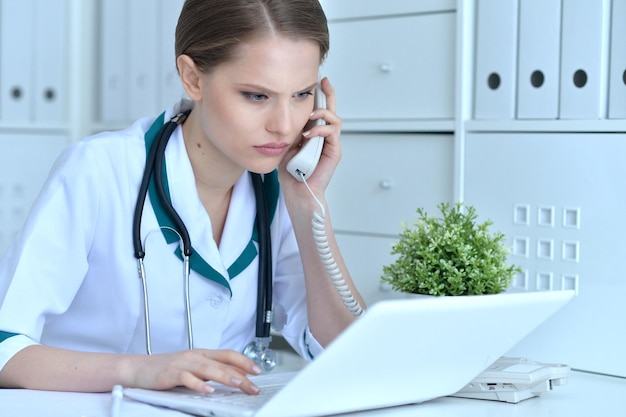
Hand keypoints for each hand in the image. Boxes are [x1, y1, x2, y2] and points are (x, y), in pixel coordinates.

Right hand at [131, 349, 262, 394]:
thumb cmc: (165, 369)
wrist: (138, 368)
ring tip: (239, 384)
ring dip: (226, 377)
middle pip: (222, 363)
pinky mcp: (171, 374)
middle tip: (254, 385)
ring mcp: (183, 364)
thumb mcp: (192, 367)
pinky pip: (187, 379)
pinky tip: (208, 390)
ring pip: (208, 369)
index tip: (258, 371)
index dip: (244, 361)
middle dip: (241, 374)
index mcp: (202, 353)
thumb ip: (210, 370)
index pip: (228, 354)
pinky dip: (199, 384)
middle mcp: (195, 356)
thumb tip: (232, 376)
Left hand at [279, 77, 342, 196]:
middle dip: (328, 94)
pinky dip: (320, 130)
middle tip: (323, 82)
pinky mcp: (334, 151)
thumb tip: (285, 115)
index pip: (317, 110)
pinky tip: (309, 133)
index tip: (313, 81)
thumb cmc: (291, 172)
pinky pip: (332, 134)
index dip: (317, 95)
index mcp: (312, 132)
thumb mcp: (286, 143)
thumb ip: (290, 130)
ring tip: (311, 113)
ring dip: (323, 113)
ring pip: (334, 119)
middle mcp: (323, 136)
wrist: (297, 191)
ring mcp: (330, 143)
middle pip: (330, 109)